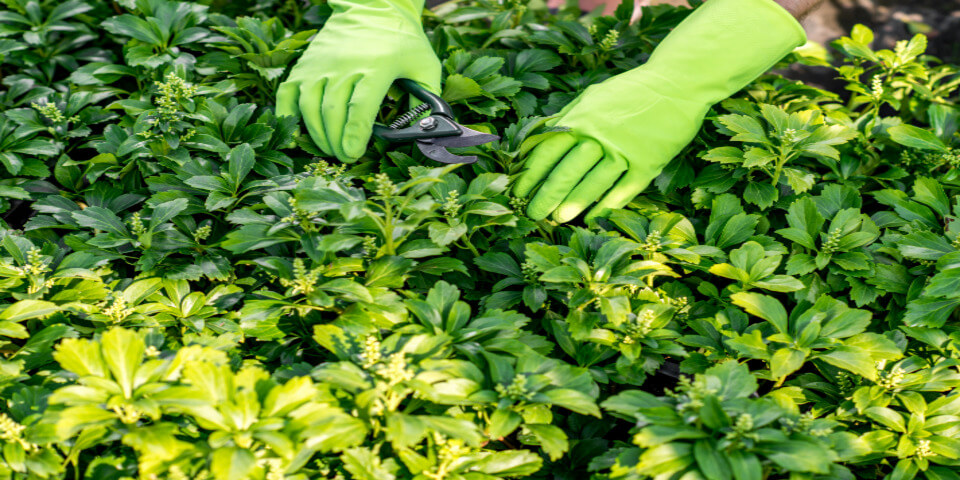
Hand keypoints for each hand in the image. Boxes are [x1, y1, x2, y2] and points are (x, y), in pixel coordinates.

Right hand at [276, 0, 440, 162]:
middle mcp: (344, 66)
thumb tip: (425, 130)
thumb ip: (427, 98)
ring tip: (330, 150)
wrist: (372, 7)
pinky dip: (288, 116)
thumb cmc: (401, 40)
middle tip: (345, 158)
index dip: (355, 134)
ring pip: (310, 107)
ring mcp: (320, 65)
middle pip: (333, 112)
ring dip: (317, 135)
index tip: (353, 153)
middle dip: (338, 142)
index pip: (360, 106)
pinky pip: (288, 94)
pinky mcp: (304, 65)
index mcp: (376, 67)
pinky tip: (298, 134)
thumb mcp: (425, 65)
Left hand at [513, 71, 704, 222]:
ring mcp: (624, 150)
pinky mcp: (647, 163)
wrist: (678, 81)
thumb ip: (568, 117)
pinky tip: (591, 218)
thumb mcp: (593, 96)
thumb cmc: (631, 90)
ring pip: (592, 184)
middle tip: (531, 214)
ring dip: (571, 204)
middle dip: (545, 196)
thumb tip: (539, 136)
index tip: (517, 192)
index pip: (547, 151)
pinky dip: (606, 206)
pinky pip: (622, 190)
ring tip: (556, 220)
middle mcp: (599, 136)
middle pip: (565, 172)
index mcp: (581, 119)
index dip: (530, 174)